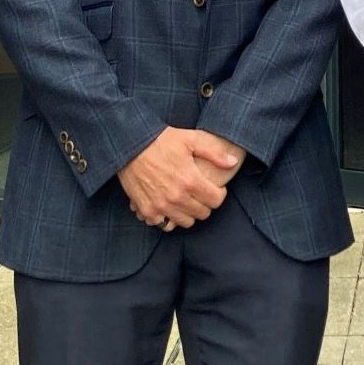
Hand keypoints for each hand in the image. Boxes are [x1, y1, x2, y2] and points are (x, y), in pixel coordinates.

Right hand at [119, 127, 240, 228]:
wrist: (130, 145)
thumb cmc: (162, 140)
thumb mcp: (191, 139)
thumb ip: (215, 153)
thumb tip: (233, 162)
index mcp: (190, 180)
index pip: (216, 201)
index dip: (219, 194)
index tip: (215, 188)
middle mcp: (177, 197)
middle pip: (203, 213)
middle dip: (205, 204)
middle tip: (200, 193)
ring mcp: (161, 205)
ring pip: (186, 222)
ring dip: (189, 213)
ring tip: (186, 199)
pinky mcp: (146, 210)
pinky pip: (164, 224)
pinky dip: (168, 217)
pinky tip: (169, 205)